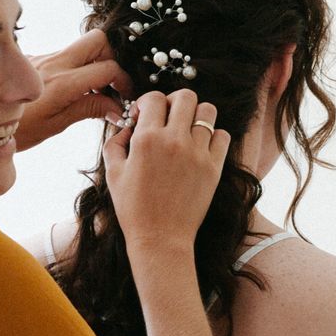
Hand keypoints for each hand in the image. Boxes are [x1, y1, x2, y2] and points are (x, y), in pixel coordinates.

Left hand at [14, 28, 133, 150]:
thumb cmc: (16, 129)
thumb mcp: (55, 125)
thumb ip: (87, 110)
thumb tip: (117, 107)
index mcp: (62, 83)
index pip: (107, 69)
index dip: (124, 83)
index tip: (126, 98)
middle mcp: (55, 63)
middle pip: (98, 40)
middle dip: (113, 58)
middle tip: (113, 84)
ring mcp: (44, 58)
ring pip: (81, 45)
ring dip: (95, 62)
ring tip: (95, 90)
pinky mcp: (35, 59)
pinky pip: (64, 55)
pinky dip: (76, 68)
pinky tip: (72, 91)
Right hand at [103, 89, 230, 252]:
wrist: (160, 239)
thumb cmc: (133, 209)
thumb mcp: (113, 173)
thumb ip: (115, 142)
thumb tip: (126, 125)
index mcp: (147, 139)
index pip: (154, 98)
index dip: (147, 102)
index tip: (145, 115)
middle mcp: (174, 141)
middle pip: (185, 96)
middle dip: (175, 101)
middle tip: (169, 116)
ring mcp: (197, 153)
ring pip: (208, 111)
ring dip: (196, 115)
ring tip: (188, 129)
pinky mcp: (214, 168)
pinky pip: (223, 136)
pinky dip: (214, 136)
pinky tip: (201, 147)